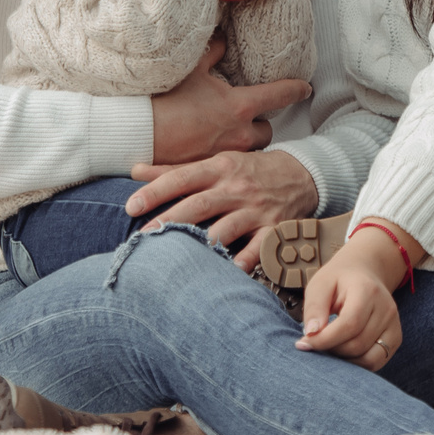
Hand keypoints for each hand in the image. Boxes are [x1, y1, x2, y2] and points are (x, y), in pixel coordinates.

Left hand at [126, 149, 318, 254]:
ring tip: (178, 259)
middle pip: (198, 205)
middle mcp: (236, 188)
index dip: (156, 191)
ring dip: (202, 244)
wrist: (303, 173)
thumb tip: (135, 171)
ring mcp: (256, 210)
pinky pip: (258, 248)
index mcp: (219, 168)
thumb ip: (175, 170)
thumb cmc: (250, 170)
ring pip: (225, 229)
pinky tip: (229, 272)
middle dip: (169, 221)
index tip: (130, 206)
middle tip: (143, 238)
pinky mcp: (275, 229)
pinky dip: (245, 261)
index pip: (182, 178)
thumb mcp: (217, 163)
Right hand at [149, 38, 311, 163]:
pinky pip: (231, 164)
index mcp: (240, 106)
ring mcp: (228, 155)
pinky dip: (228, 155)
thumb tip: (224, 38)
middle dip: (261, 124)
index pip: (282, 95)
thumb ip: (214, 52)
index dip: (296, 89)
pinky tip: (213, 147)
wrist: (140, 133)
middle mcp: (241, 134)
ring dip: (247, 143)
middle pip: (268, 131)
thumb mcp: (192, 68)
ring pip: (252, 151)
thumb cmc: (166, 99)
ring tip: (231, 134)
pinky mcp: (213, 169)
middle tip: (249, 117)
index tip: (305, 87)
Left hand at [297, 238, 402, 367]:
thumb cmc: (338, 280)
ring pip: (368, 358)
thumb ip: (314, 307)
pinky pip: (376, 361)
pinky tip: (344, 351)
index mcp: (368, 290)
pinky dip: (357, 363)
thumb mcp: (320, 284)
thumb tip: (311, 334)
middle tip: (316, 342)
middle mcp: (386, 308)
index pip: (349, 324)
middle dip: (331, 349)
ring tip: (330, 345)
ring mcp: (394, 324)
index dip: (325, 339)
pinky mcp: (395, 338)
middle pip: (357, 344)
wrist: (364, 272)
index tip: (304, 342)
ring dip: (344, 359)